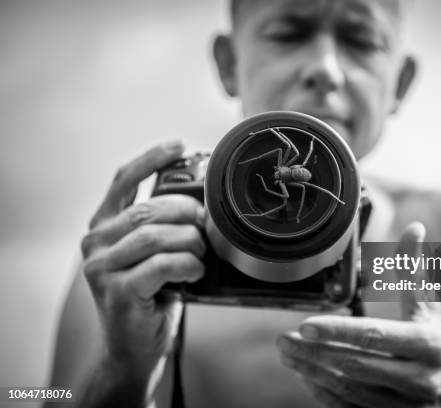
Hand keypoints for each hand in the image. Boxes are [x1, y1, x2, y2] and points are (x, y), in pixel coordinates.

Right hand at [79, 142, 205, 404]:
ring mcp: (102, 268)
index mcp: (104, 226)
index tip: (179, 146)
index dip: (151, 159)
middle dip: (188, 212)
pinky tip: (196, 272)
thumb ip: (163, 226)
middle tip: (207, 227)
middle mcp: (95, 243)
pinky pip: (163, 264)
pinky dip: (187, 264)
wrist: (134, 345)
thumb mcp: (153, 253)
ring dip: (191, 242)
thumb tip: (202, 202)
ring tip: (202, 254)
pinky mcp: (119, 291)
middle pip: (149, 209)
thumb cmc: (150, 295)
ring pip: (156, 235)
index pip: (123, 180)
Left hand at [277, 223, 440, 407]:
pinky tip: (305, 376)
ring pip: (351, 392)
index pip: (375, 336)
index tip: (305, 325)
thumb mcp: (431, 305)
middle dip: (315, 354)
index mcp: (426, 343)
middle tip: (283, 340)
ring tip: (287, 354)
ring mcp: (405, 405)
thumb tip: (414, 227)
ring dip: (313, 373)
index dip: (338, 331)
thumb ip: (415, 268)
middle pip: (356, 367)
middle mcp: (417, 378)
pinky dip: (324, 395)